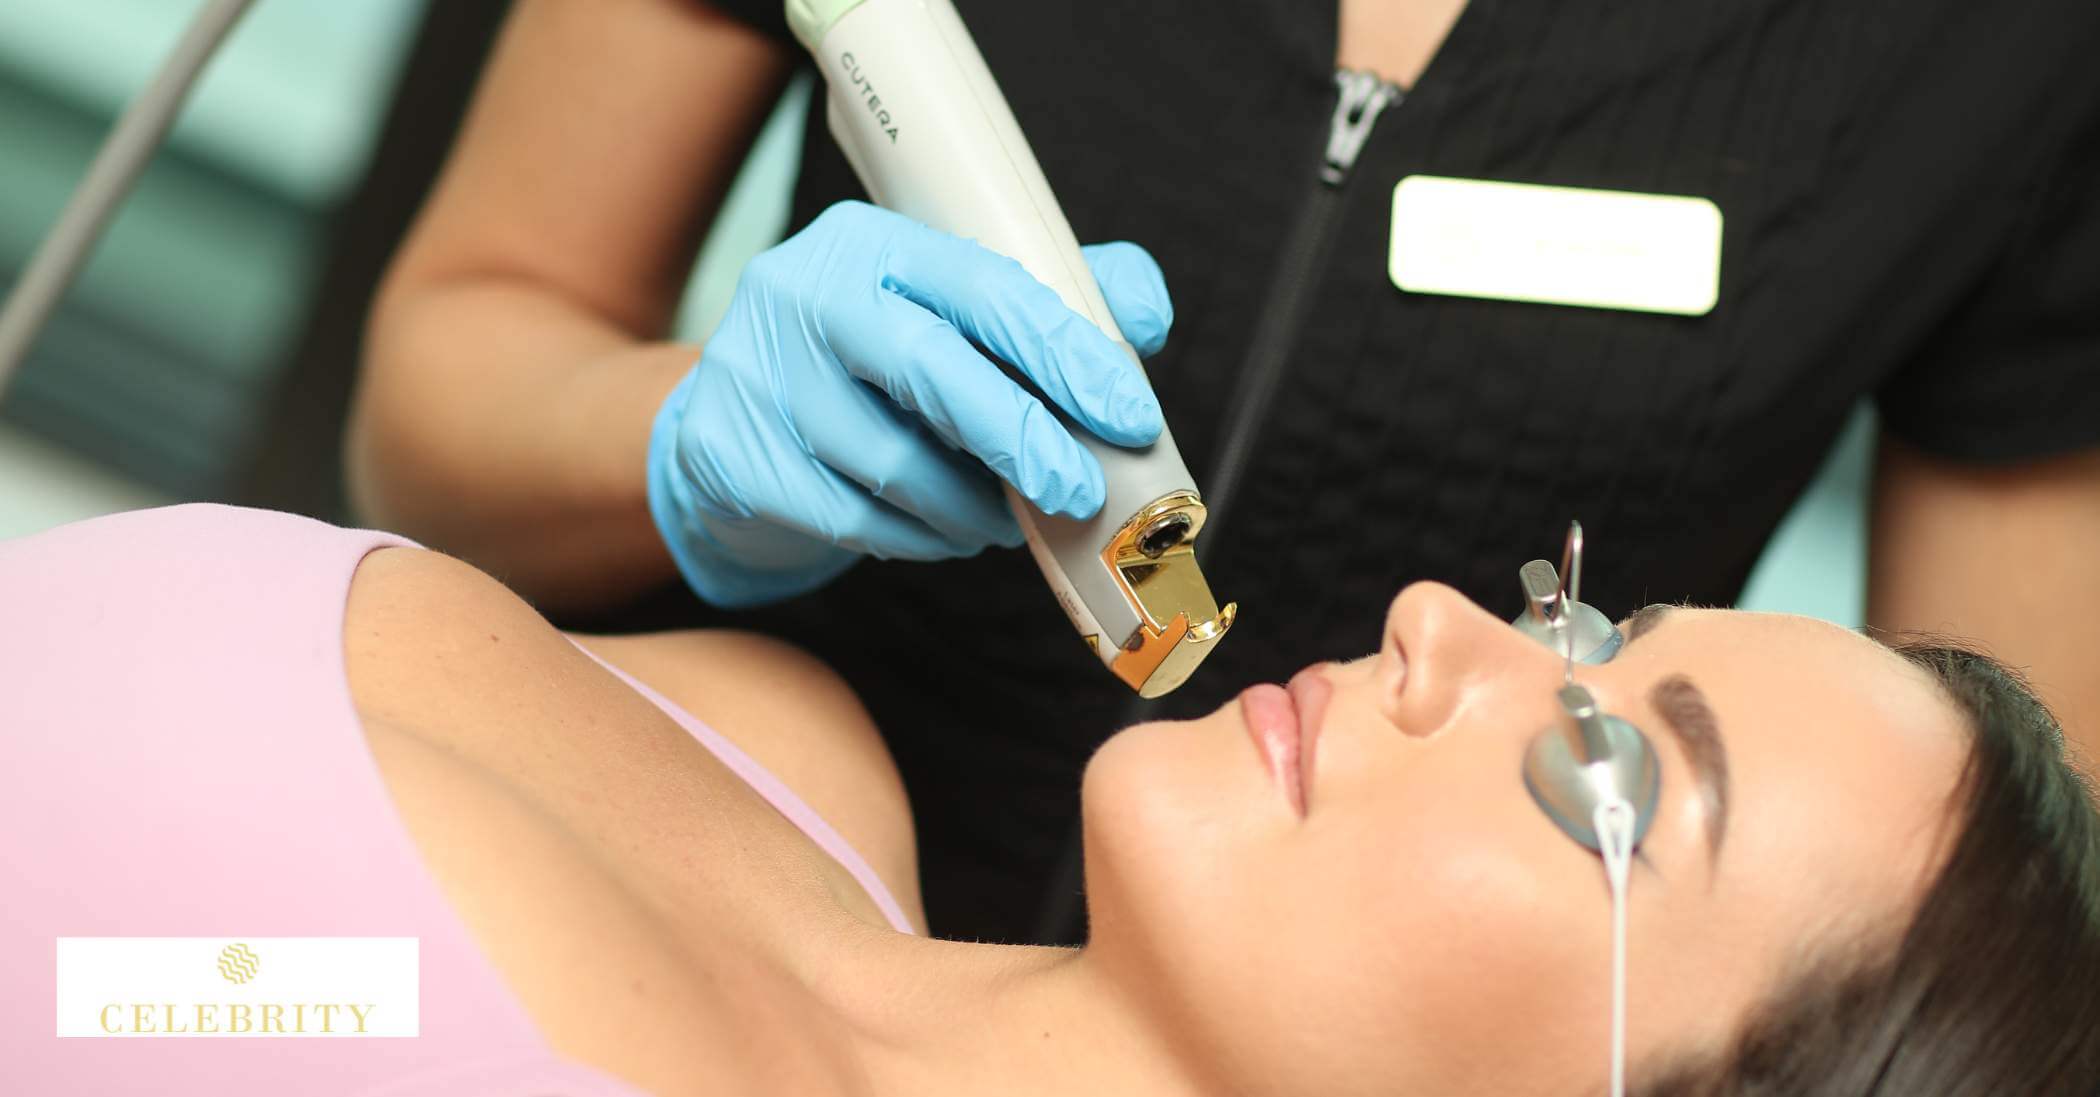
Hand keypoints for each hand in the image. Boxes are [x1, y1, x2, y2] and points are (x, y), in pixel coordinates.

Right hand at [647, 200, 1174, 606]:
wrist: (735, 426)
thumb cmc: (873, 369)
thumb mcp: (955, 315)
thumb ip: (1056, 300)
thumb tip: (1145, 315)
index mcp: (871, 242)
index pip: (985, 286)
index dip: (1066, 353)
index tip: (1130, 415)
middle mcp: (803, 293)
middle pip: (929, 367)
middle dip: (1022, 437)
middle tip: (1079, 491)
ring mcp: (754, 375)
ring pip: (893, 462)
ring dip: (972, 508)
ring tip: (1006, 518)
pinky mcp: (728, 456)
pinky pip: (852, 518)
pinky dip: (919, 538)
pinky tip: (943, 533)